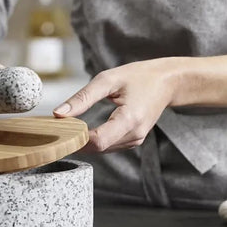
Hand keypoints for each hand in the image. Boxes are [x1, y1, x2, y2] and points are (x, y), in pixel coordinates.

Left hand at [53, 60, 175, 151]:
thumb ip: (82, 98)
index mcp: (130, 119)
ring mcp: (135, 140)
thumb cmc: (139, 77)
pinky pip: (108, 145)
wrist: (167, 82)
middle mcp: (134, 135)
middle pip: (97, 148)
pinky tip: (85, 128)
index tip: (61, 128)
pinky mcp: (133, 141)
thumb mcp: (108, 80)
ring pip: (101, 149)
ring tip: (71, 125)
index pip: (98, 141)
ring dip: (85, 140)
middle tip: (60, 126)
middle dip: (77, 139)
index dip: (77, 138)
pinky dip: (95, 139)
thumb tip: (58, 113)